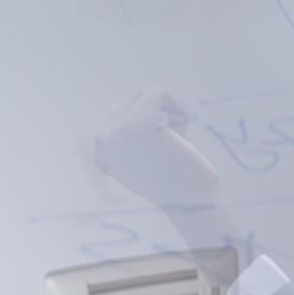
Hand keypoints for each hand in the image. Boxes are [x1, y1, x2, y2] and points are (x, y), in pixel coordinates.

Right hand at [94, 89, 221, 205]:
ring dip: (171, 113)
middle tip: (171, 148)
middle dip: (160, 114)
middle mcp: (102, 142)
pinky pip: (160, 93)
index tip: (161, 156)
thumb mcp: (144, 155)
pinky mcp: (135, 125)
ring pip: (147, 94)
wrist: (191, 201)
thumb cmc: (176, 178)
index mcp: (102, 150)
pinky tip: (179, 140)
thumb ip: (127, 134)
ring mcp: (116, 134)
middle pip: (134, 97)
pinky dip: (178, 112)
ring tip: (175, 143)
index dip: (152, 124)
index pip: (124, 109)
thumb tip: (113, 107)